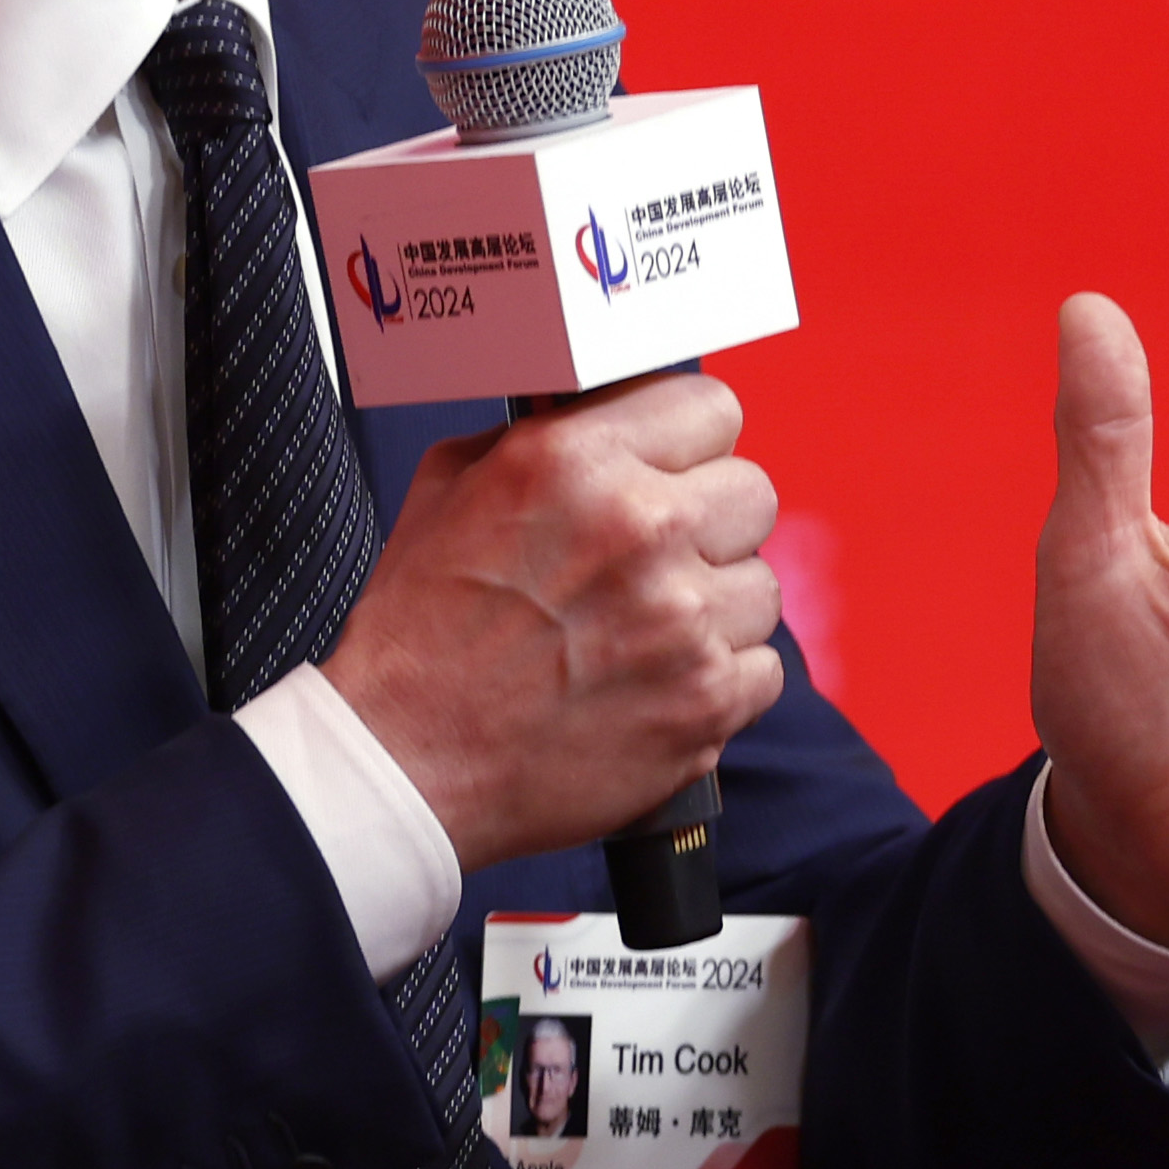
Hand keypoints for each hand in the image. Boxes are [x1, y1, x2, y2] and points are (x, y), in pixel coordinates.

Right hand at [326, 376, 782, 868]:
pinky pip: (763, 668)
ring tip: (645, 632)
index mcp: (578, 463)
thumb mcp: (449, 489)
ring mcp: (684, 622)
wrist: (405, 760)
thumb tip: (597, 418)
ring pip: (761, 585)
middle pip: (752, 492)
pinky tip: (655, 683)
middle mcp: (642, 531)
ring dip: (714, 606)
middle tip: (658, 557)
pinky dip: (719, 680)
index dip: (688, 441)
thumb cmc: (419, 635)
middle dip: (708, 521)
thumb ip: (537, 438)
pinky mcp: (705, 703)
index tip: (675, 467)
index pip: (710, 408)